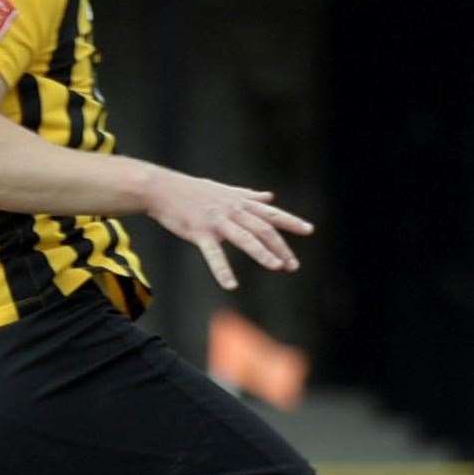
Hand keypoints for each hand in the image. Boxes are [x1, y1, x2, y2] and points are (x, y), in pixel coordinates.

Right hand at [145, 168, 312, 288]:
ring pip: (245, 238)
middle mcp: (232, 211)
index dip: (291, 221)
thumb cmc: (193, 191)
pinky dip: (223, 270)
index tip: (309, 230)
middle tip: (292, 265)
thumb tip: (270, 196)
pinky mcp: (199, 232)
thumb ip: (248, 195)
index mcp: (239, 202)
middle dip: (280, 246)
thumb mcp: (224, 190)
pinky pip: (214, 254)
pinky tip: (231, 285)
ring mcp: (217, 221)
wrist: (163, 189)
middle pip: (263, 229)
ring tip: (277, 266)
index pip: (270, 213)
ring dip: (262, 253)